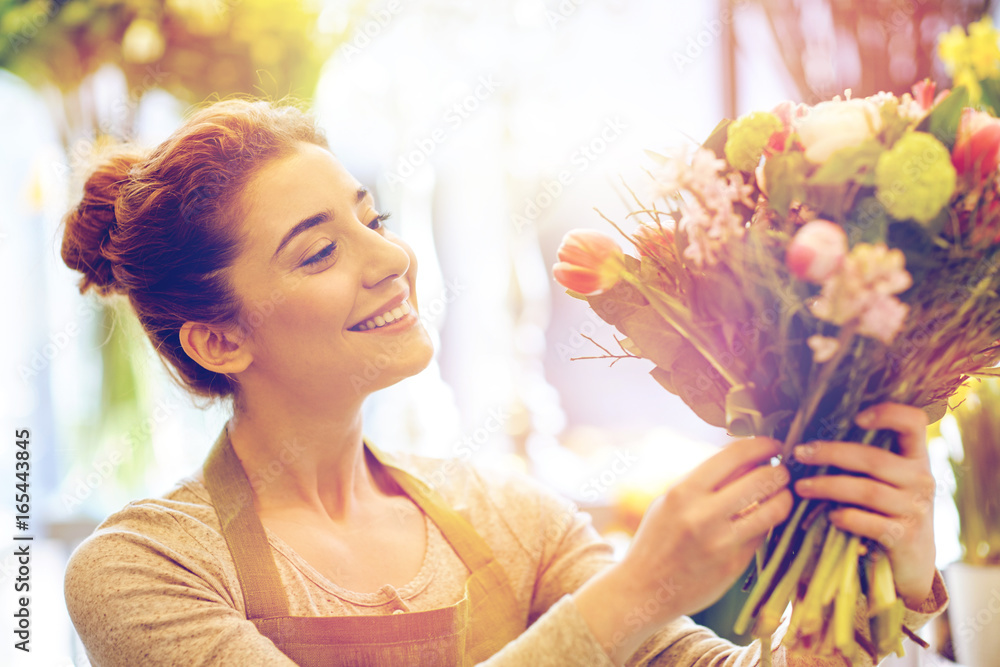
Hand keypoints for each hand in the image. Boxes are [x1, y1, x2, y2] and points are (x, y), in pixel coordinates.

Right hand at [574, 437, 791, 662]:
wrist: (644, 588)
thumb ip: (707, 481)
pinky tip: (763, 518)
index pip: (735, 456)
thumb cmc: (658, 537)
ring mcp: (721, 543)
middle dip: (780, 472)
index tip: (773, 444)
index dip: (761, 445)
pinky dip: (768, 523)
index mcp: (683, 492)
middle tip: (782, 472)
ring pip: (774, 509)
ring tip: (783, 494)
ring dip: (785, 497)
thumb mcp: (672, 501)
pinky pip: (763, 534)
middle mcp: (702, 515)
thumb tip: (749, 457)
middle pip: (762, 479)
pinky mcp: (734, 565)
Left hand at [792, 402, 936, 608]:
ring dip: (827, 486)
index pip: (914, 422)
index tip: (856, 418)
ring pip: (866, 491)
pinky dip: (845, 517)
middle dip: (830, 454)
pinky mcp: (906, 537)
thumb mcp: (889, 479)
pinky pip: (870, 523)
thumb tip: (814, 436)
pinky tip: (830, 516)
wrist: (914, 559)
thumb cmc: (890, 508)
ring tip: (801, 487)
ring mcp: (916, 509)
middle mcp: (921, 479)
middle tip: (799, 454)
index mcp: (916, 457)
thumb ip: (867, 457)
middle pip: (873, 459)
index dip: (889, 413)